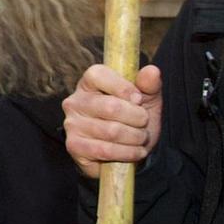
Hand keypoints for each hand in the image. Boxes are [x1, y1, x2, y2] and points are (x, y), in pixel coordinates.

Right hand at [63, 63, 162, 177]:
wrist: (127, 152)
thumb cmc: (133, 120)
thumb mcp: (146, 100)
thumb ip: (149, 85)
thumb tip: (152, 71)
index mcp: (89, 84)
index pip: (98, 75)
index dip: (124, 87)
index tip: (139, 99)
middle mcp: (75, 102)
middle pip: (111, 107)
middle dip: (137, 118)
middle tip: (143, 123)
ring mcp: (72, 124)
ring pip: (111, 131)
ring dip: (135, 138)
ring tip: (140, 138)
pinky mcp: (74, 146)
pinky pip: (105, 150)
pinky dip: (127, 153)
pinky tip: (135, 152)